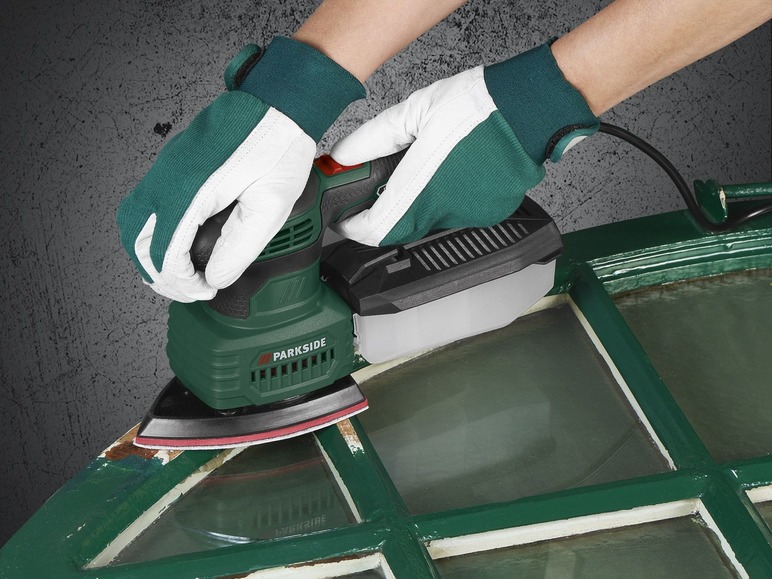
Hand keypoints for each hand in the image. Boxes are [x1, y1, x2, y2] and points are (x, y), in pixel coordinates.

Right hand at [117, 38, 363, 300]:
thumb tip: (216, 278)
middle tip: (188, 290)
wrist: (277, 104)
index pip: (165, 253)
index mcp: (190, 190)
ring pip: (133, 223)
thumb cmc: (277, 146)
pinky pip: (143, 204)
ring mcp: (165, 168)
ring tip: (180, 274)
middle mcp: (168, 178)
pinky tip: (176, 243)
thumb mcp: (271, 205)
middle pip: (139, 242)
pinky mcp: (171, 165)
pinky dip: (152, 233)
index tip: (203, 291)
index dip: (181, 282)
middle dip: (160, 275)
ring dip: (150, 255)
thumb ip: (241, 246)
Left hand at [330, 43, 597, 245]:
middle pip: (401, 227)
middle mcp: (446, 210)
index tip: (345, 221)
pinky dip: (448, 199)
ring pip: (431, 219)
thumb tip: (344, 156)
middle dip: (385, 213)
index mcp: (423, 188)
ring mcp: (470, 215)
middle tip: (379, 191)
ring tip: (427, 168)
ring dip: (420, 203)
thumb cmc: (479, 106)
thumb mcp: (415, 112)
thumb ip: (373, 139)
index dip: (354, 228)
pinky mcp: (490, 213)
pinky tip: (455, 173)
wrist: (532, 108)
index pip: (376, 228)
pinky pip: (458, 213)